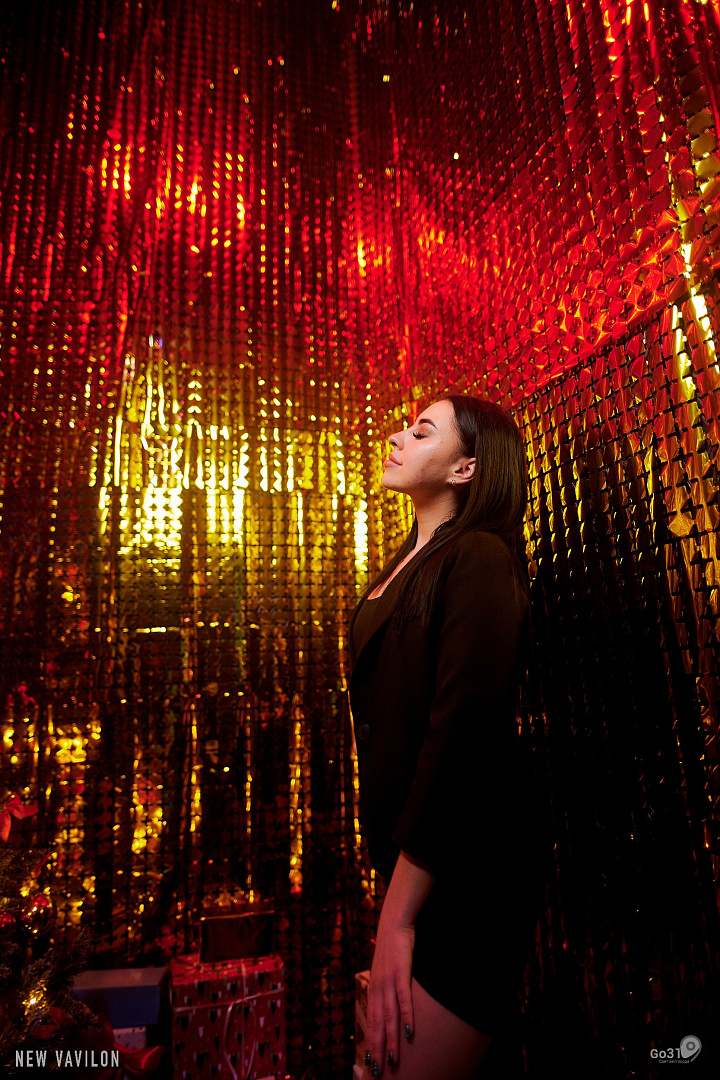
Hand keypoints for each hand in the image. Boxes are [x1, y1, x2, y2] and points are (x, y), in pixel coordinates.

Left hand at [365, 918, 414, 1074]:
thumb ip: (384, 989)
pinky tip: (410, 1032)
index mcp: (372, 989)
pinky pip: (404, 999)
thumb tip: (386, 1007)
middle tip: (378, 1070)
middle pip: (377, 1025)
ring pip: (389, 1017)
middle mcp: (377, 988)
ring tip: (393, 1060)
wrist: (392, 923)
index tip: (370, 1063)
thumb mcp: (383, 971)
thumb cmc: (390, 949)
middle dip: (378, 1049)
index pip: (370, 1022)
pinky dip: (406, 1016)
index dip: (370, 1043)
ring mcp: (388, 981)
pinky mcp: (400, 973)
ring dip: (391, 1040)